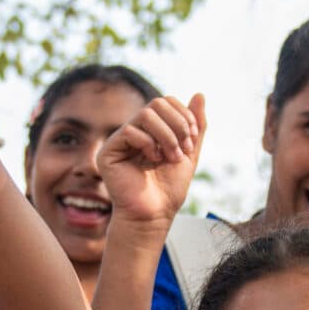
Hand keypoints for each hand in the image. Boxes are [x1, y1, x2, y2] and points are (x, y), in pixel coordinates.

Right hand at [98, 94, 206, 225]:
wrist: (154, 215)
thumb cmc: (169, 190)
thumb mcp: (189, 153)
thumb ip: (195, 126)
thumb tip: (200, 94)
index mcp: (153, 130)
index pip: (167, 102)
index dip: (184, 115)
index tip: (192, 139)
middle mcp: (136, 131)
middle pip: (158, 102)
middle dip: (178, 123)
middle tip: (183, 148)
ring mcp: (121, 140)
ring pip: (146, 114)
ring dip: (166, 135)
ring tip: (170, 157)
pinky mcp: (109, 151)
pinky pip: (130, 130)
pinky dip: (148, 143)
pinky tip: (152, 159)